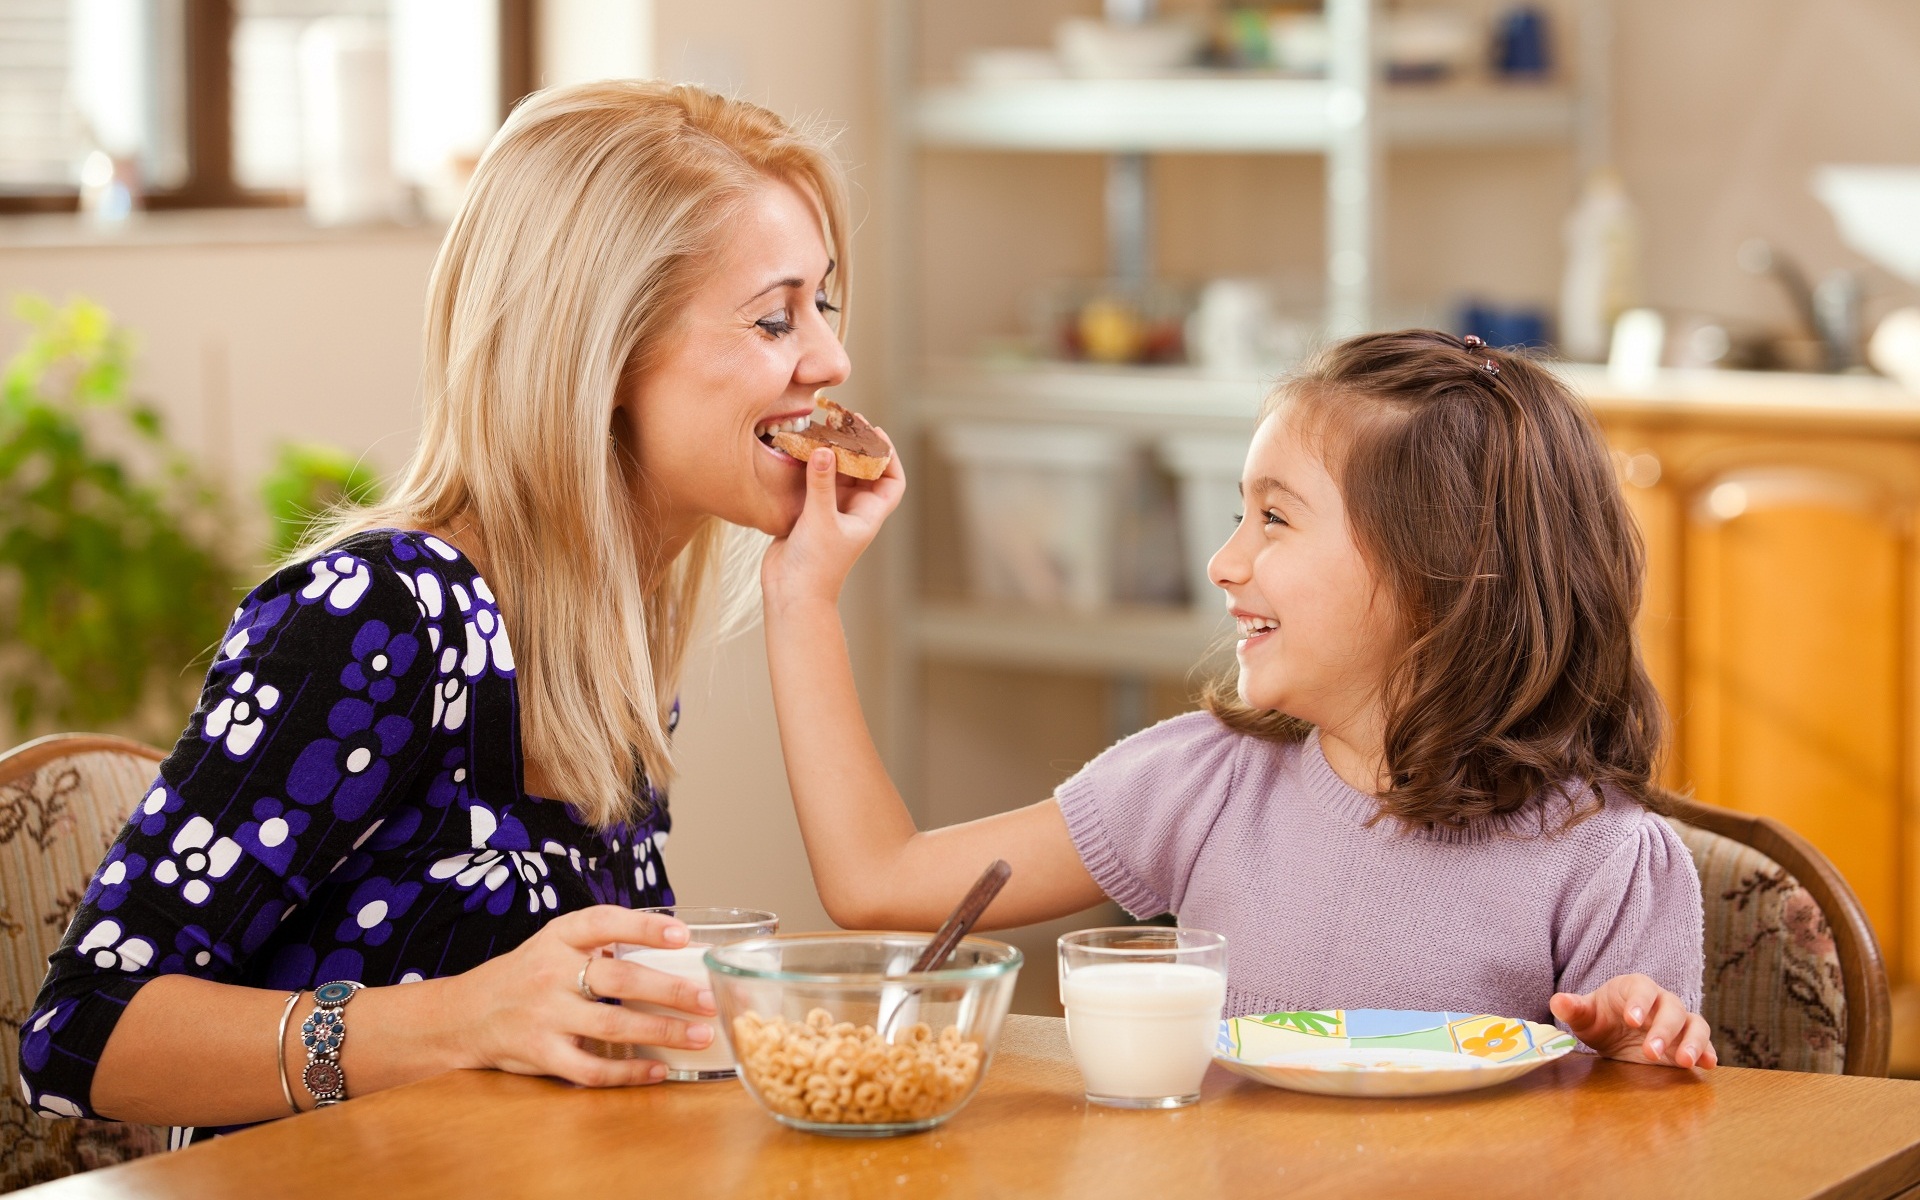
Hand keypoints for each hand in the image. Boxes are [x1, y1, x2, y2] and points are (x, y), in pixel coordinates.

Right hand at [446, 905, 718, 1086]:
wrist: (463, 1014)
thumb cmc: (525, 976)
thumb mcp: (553, 945)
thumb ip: (600, 944)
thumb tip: (669, 945)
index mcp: (558, 937)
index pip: (603, 923)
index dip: (644, 928)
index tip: (683, 935)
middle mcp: (551, 973)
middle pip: (619, 980)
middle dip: (669, 991)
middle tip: (706, 999)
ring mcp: (545, 1016)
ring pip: (612, 1026)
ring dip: (661, 1032)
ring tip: (698, 1035)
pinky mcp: (541, 1054)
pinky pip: (591, 1069)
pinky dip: (628, 1073)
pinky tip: (658, 1070)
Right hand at [761, 438, 905, 609]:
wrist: (791, 594)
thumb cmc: (816, 566)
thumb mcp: (821, 521)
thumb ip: (822, 484)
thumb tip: (825, 449)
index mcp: (867, 515)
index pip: (892, 481)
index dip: (889, 456)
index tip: (875, 432)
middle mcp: (852, 511)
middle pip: (863, 471)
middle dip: (856, 446)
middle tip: (843, 420)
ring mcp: (830, 511)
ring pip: (836, 474)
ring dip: (830, 452)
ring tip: (820, 428)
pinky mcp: (807, 513)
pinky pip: (813, 482)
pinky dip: (809, 465)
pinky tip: (798, 449)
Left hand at [1550, 974, 1716, 1069]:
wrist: (1615, 1033)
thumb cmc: (1601, 1019)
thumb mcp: (1585, 1016)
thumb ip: (1573, 1008)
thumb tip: (1557, 1002)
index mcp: (1635, 988)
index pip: (1642, 988)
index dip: (1640, 1002)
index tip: (1632, 1020)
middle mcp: (1661, 1001)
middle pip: (1672, 1008)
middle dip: (1663, 1030)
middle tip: (1650, 1052)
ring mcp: (1678, 1021)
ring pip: (1695, 1024)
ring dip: (1693, 1042)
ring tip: (1684, 1062)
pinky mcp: (1688, 1041)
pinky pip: (1705, 1042)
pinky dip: (1708, 1052)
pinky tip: (1707, 1065)